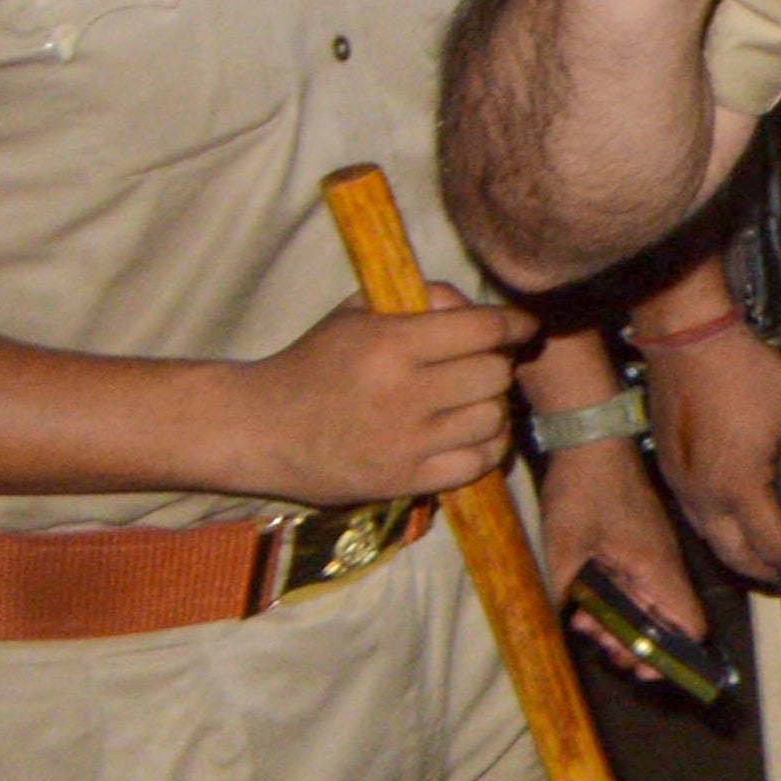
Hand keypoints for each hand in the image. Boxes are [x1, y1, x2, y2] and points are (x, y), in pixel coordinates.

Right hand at [225, 284, 539, 504]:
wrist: (257, 429)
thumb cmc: (311, 363)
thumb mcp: (357, 313)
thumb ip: (419, 298)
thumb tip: (472, 306)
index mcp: (391, 344)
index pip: (483, 328)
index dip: (514, 324)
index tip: (523, 327)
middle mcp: (403, 394)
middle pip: (495, 374)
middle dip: (498, 364)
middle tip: (484, 364)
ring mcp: (405, 443)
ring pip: (493, 419)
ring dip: (494, 407)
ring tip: (476, 400)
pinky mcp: (403, 481)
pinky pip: (477, 464)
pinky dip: (486, 447)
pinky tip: (471, 434)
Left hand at [538, 437, 709, 670]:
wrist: (591, 441)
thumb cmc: (583, 493)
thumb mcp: (564, 549)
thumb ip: (569, 595)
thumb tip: (570, 629)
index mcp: (655, 569)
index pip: (687, 624)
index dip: (673, 657)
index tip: (641, 670)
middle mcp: (663, 565)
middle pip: (668, 623)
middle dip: (636, 646)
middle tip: (601, 647)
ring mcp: (653, 554)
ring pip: (650, 605)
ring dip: (622, 624)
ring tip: (585, 623)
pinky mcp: (640, 545)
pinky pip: (638, 585)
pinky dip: (617, 602)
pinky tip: (585, 601)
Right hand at [641, 318, 780, 582]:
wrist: (689, 343)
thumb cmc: (747, 376)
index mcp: (737, 489)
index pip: (773, 545)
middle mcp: (703, 498)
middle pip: (735, 554)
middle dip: (766, 571)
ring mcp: (681, 486)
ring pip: (711, 538)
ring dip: (741, 552)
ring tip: (768, 551)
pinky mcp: (670, 470)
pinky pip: (697, 515)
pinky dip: (722, 528)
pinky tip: (738, 515)